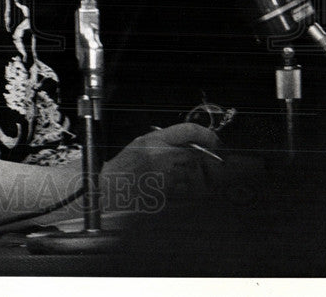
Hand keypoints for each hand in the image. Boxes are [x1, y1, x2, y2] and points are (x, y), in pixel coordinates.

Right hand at [101, 123, 221, 206]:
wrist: (111, 192)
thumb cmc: (122, 169)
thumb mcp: (140, 144)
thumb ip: (163, 141)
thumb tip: (189, 142)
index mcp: (154, 141)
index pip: (189, 131)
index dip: (206, 134)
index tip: (213, 140)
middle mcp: (163, 156)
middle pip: (194, 154)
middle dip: (196, 159)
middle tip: (189, 163)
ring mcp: (167, 176)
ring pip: (191, 173)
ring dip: (188, 176)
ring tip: (168, 178)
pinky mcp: (170, 193)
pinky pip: (185, 189)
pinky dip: (182, 189)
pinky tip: (166, 189)